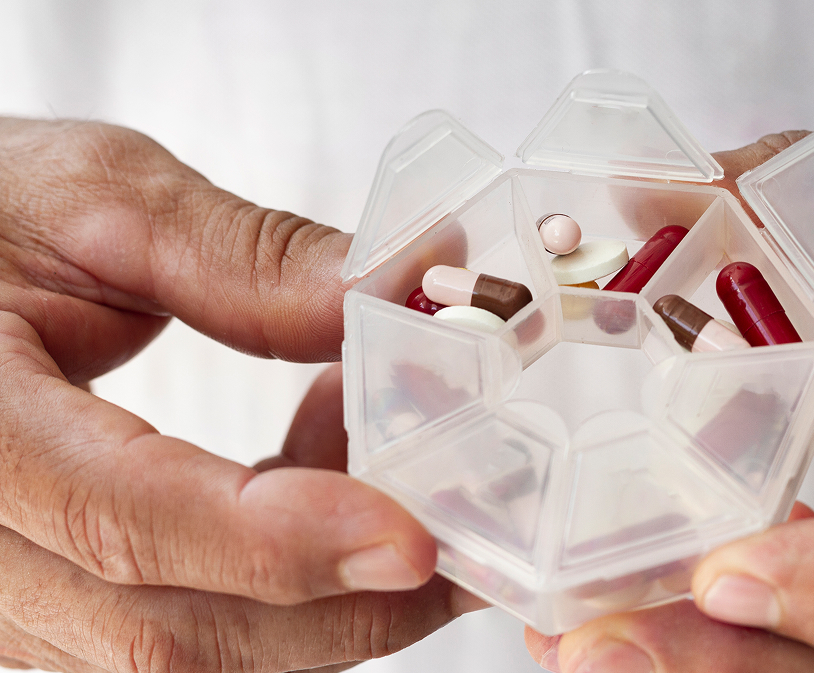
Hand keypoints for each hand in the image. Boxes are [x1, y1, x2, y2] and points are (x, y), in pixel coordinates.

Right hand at [0, 119, 479, 672]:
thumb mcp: (94, 201)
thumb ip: (247, 260)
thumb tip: (406, 291)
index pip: (126, 521)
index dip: (283, 542)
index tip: (415, 534)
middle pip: (170, 629)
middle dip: (347, 597)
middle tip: (474, 528)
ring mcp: (2, 590)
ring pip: (183, 652)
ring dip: (325, 590)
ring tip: (400, 473)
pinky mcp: (42, 598)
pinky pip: (177, 624)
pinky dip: (279, 580)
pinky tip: (322, 484)